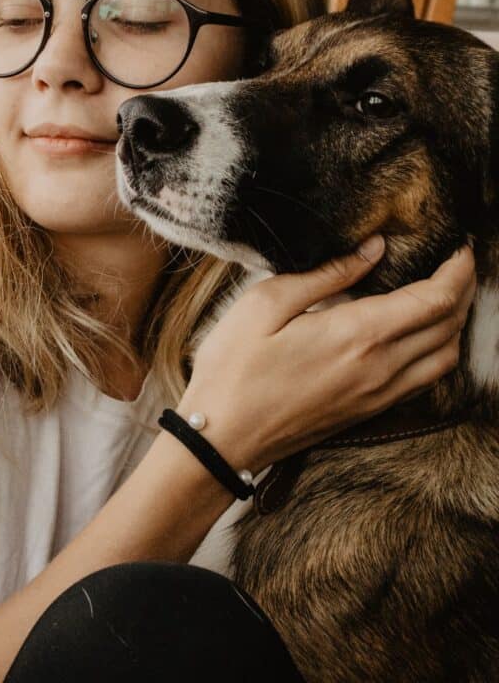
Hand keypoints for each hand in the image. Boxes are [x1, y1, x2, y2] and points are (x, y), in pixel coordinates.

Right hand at [177, 235, 476, 474]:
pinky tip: (419, 339)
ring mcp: (376, 395)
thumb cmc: (234, 369)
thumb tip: (371, 250)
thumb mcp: (264, 305)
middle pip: (449, 326)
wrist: (221, 438)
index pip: (435, 298)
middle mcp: (380, 368)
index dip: (458, 270)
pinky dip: (437, 353)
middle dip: (462, 290)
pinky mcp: (367, 412)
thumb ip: (324, 275)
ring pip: (445, 358)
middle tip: (456, 264)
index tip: (460, 247)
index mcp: (358, 335)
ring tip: (442, 297)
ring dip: (454, 324)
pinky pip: (424, 381)